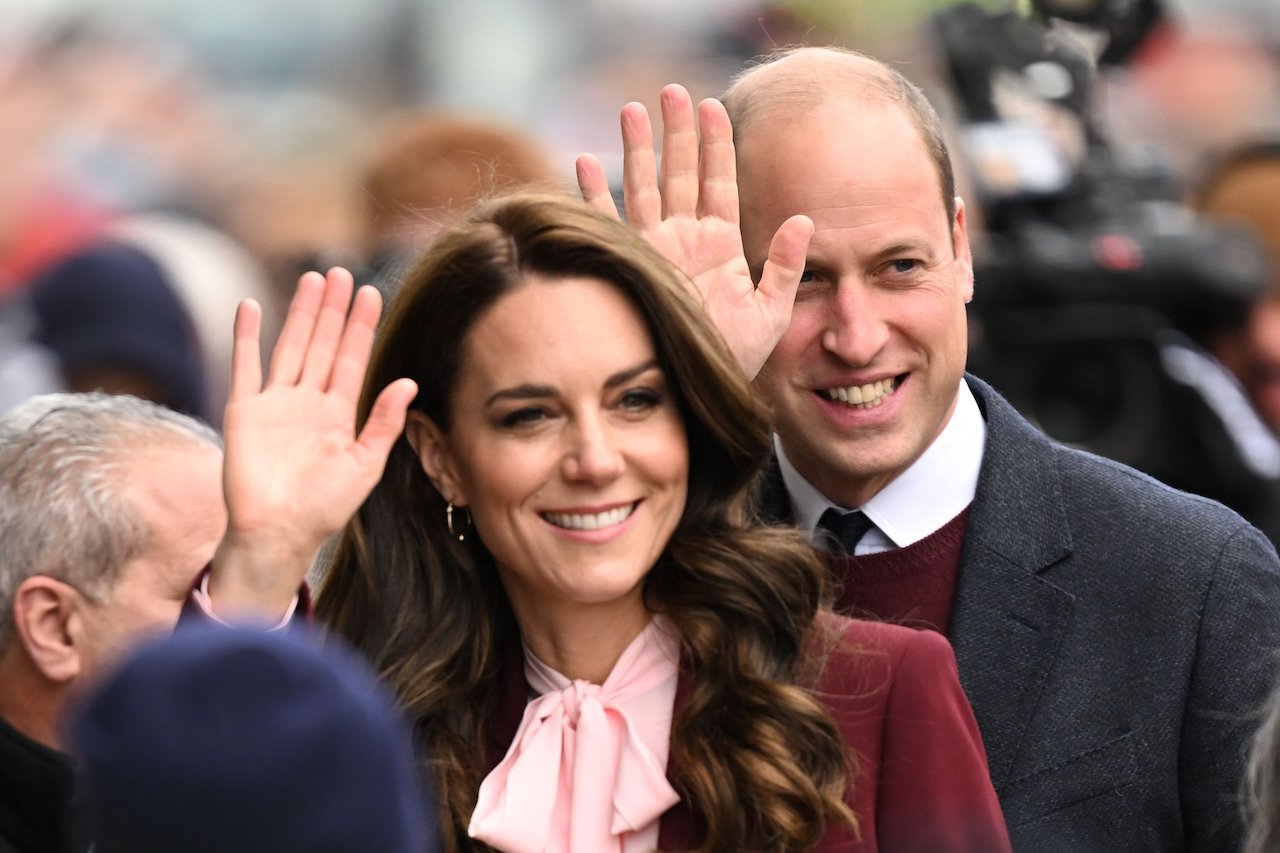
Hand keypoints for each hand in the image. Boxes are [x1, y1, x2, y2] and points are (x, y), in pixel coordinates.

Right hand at [209, 268, 416, 617]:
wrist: (278, 534)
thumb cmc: (324, 508)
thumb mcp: (365, 465)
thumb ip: (384, 422)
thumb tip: (409, 382)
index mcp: (338, 415)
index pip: (351, 359)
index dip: (361, 327)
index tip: (372, 293)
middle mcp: (307, 403)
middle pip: (322, 344)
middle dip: (333, 310)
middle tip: (341, 272)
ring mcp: (274, 404)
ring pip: (290, 346)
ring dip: (300, 313)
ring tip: (312, 278)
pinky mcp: (243, 412)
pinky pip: (245, 367)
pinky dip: (247, 337)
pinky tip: (252, 307)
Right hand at [576, 83, 812, 378]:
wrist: (697, 391)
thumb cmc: (735, 359)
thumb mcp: (771, 312)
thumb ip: (786, 266)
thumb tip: (803, 219)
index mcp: (721, 244)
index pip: (719, 182)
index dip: (716, 145)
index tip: (714, 106)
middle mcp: (685, 240)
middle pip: (679, 173)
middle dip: (675, 132)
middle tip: (671, 92)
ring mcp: (654, 252)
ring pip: (643, 188)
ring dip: (637, 150)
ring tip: (630, 110)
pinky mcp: (629, 268)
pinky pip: (608, 225)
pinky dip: (595, 195)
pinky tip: (586, 161)